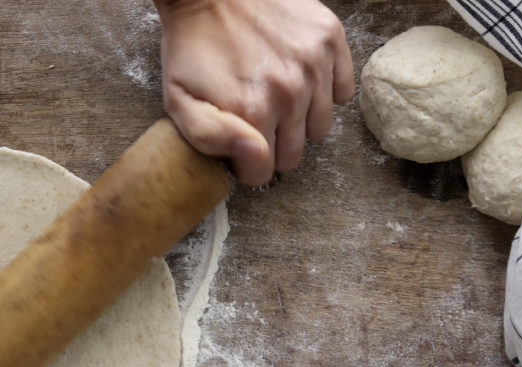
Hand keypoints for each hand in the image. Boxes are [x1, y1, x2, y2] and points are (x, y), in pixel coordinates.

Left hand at [155, 0, 354, 184]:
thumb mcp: (178, 100)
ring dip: (298, 122)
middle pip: (293, 154)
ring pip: (319, 127)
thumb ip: (210, 138)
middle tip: (254, 121)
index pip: (263, 173)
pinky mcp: (330, 39)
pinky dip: (324, 92)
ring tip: (274, 99)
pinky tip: (299, 80)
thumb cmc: (190, 47)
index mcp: (252, 111)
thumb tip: (255, 159)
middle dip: (272, 147)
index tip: (236, 143)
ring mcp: (314, 64)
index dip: (245, 165)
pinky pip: (343, 91)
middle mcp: (290, 91)